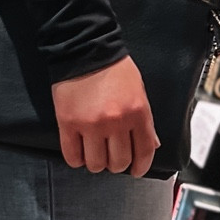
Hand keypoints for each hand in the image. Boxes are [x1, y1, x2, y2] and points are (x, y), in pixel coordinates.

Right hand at [52, 57, 158, 176]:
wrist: (85, 48)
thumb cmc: (113, 68)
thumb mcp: (139, 91)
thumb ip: (145, 120)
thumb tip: (151, 144)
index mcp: (137, 113)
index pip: (144, 152)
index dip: (141, 167)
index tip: (136, 170)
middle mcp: (116, 122)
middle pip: (119, 162)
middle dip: (117, 164)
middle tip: (113, 157)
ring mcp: (91, 125)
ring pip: (96, 164)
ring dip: (97, 163)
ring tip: (95, 154)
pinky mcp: (68, 123)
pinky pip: (72, 156)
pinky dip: (77, 160)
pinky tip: (79, 153)